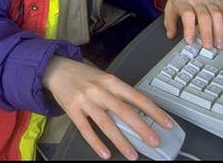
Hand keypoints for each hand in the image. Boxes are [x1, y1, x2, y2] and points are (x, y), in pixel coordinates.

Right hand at [43, 56, 173, 160]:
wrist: (55, 68)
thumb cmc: (82, 74)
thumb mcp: (103, 77)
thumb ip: (118, 92)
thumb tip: (139, 111)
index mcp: (110, 81)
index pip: (137, 97)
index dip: (154, 111)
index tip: (167, 123)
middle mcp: (99, 90)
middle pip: (124, 111)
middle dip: (141, 128)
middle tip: (154, 141)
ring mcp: (85, 101)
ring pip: (106, 123)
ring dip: (121, 141)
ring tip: (132, 154)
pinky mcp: (72, 110)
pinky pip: (86, 129)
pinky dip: (96, 143)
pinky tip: (105, 153)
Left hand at [163, 0, 222, 48]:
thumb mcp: (170, 6)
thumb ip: (169, 21)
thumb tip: (170, 35)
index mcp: (183, 1)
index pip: (187, 14)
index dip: (189, 28)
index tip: (190, 41)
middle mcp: (198, 0)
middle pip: (204, 16)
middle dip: (207, 33)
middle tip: (208, 46)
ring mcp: (210, 0)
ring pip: (217, 15)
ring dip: (220, 31)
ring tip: (219, 44)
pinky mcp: (220, 2)